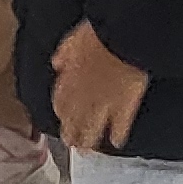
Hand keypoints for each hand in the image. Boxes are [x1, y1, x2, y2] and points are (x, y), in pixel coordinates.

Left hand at [51, 22, 150, 152]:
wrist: (123, 37)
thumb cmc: (100, 33)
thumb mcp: (74, 39)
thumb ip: (64, 53)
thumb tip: (57, 64)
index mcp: (70, 78)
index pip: (61, 101)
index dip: (60, 112)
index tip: (61, 118)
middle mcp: (84, 95)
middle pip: (74, 120)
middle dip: (71, 133)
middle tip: (70, 144)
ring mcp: (105, 103)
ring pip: (93, 127)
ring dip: (88, 140)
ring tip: (86, 150)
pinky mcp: (125, 106)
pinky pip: (120, 124)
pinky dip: (118, 134)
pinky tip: (116, 142)